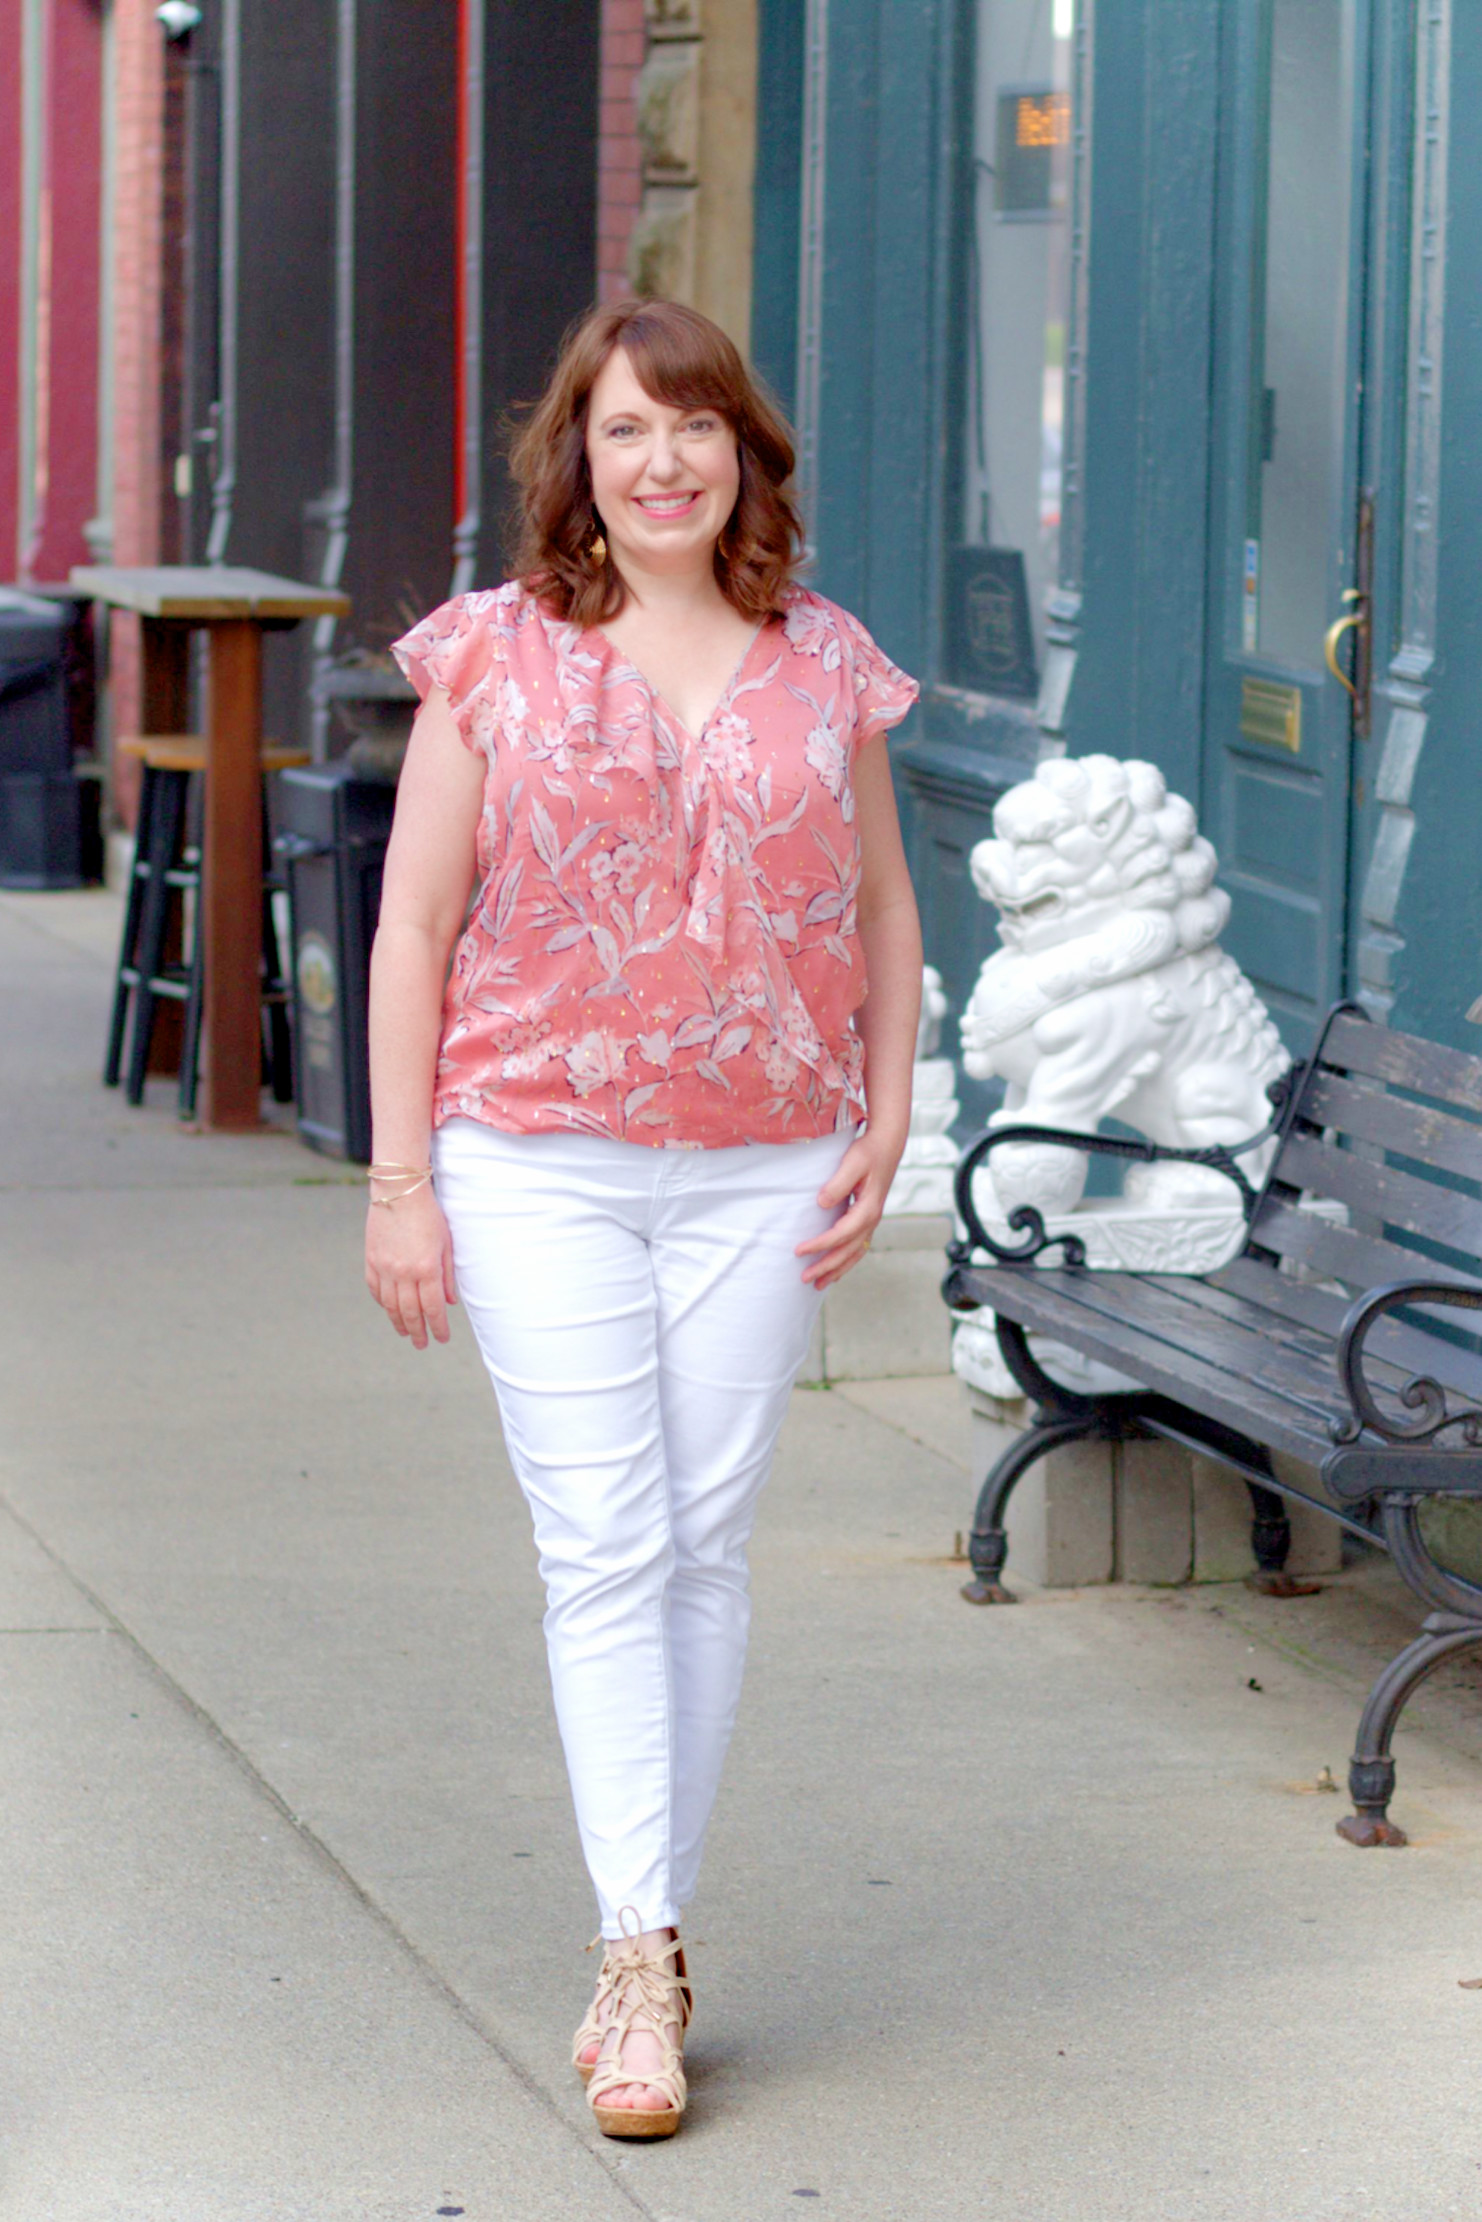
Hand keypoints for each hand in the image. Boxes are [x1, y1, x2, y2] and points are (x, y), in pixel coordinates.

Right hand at [364, 1184, 457, 1348]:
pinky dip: (382, 1302)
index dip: (438, 1327)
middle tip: (422, 1345)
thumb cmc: (429, 1214)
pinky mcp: (371, 1260)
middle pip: (410, 1312)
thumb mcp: (446, 1243)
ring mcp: (384, 1267)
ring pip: (390, 1305)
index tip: (442, 1339)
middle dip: (417, 1331)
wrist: (399, 1191)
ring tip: (405, 1333)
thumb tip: (449, 1303)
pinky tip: (389, 1310)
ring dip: (398, 1322)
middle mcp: (403, 1272)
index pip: (433, 1308)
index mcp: (426, 1268)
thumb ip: (447, 1274)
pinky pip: (375, 1289)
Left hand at [795, 1127, 903, 1289]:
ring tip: (818, 1285)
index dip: (820, 1245)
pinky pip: (858, 1248)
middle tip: (804, 1278)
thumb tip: (822, 1203)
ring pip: (855, 1254)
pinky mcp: (868, 1219)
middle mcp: (872, 1219)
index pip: (841, 1234)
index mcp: (868, 1208)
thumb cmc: (867, 1152)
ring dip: (836, 1270)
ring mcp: (872, 1221)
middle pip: (848, 1251)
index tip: (799, 1251)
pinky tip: (834, 1270)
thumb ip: (838, 1183)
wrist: (887, 1146)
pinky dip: (846, 1261)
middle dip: (826, 1267)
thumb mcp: (852, 1162)